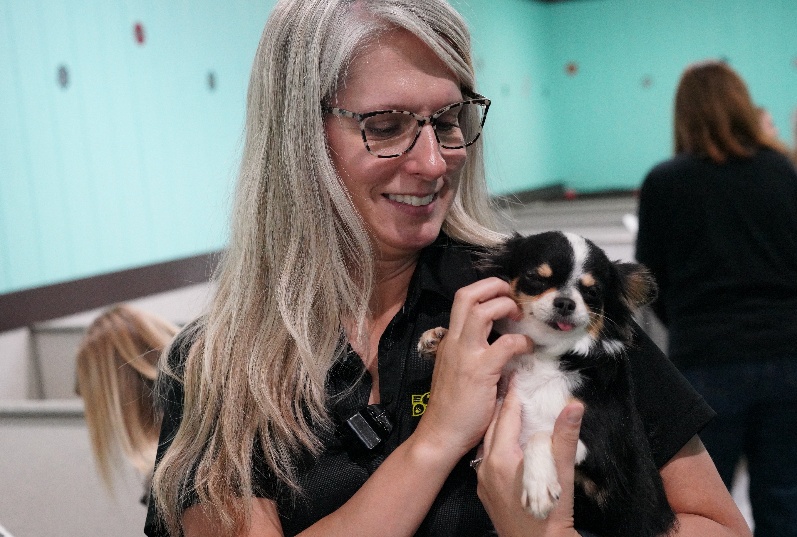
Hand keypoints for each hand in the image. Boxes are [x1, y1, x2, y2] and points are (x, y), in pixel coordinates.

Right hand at [415, 277, 530, 456]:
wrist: (441, 434)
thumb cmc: (452, 407)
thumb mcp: (457, 370)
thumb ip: (471, 353)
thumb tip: (497, 341)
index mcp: (450, 341)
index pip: (462, 301)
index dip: (485, 291)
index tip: (503, 297)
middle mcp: (454, 342)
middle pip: (467, 295)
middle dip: (493, 286)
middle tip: (511, 294)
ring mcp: (465, 355)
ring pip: (481, 310)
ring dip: (505, 306)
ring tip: (518, 316)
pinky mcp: (479, 371)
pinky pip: (504, 344)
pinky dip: (521, 341)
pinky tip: (527, 348)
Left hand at [476, 383, 583, 536]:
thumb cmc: (551, 514)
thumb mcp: (561, 473)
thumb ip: (565, 437)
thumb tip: (574, 406)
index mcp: (501, 457)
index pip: (506, 416)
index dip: (513, 394)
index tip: (517, 374)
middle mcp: (486, 467)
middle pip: (492, 426)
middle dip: (502, 405)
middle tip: (510, 383)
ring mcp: (482, 481)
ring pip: (488, 442)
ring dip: (498, 425)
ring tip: (509, 407)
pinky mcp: (485, 493)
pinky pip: (487, 459)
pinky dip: (496, 444)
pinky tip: (507, 441)